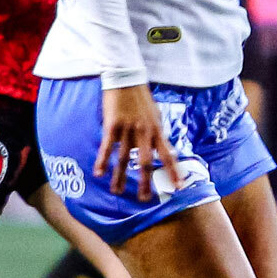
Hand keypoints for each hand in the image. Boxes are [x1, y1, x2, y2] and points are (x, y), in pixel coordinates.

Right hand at [96, 83, 180, 202]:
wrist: (125, 78)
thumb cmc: (141, 98)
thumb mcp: (155, 115)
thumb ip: (157, 133)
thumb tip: (163, 149)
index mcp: (156, 130)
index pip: (167, 155)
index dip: (173, 172)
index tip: (178, 187)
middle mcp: (144, 132)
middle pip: (145, 162)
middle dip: (145, 182)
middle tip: (144, 199)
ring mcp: (128, 129)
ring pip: (124, 158)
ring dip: (120, 177)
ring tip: (117, 192)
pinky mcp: (112, 125)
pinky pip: (107, 147)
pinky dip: (102, 160)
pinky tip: (99, 173)